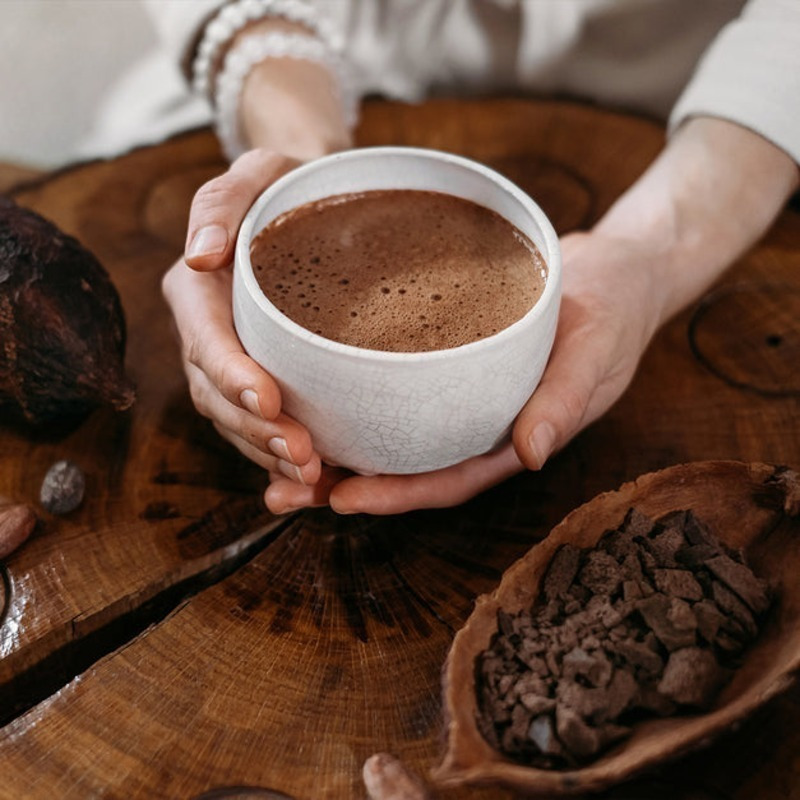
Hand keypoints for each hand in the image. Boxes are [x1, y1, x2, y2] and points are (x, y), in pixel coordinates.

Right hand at [162, 149, 321, 485]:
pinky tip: (317, 482)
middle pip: (218, 396)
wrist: (311, 209)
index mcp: (198, 291)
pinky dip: (282, 460)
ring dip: (270, 456)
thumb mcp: (257, 172)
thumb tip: (201, 255)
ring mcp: (231, 364)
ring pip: (238, 424)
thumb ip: (221, 202)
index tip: (269, 399)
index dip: (231, 374)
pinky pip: (261, 429)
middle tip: (305, 456)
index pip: (206, 339)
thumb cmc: (287, 186)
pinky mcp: (260, 381)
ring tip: (314, 479)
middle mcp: (207, 334)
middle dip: (257, 431)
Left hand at [265, 117, 798, 514]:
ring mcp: (458, 394)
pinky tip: (308, 388)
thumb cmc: (612, 313)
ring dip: (336, 445)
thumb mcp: (596, 352)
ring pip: (390, 431)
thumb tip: (532, 453)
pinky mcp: (445, 360)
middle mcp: (476, 423)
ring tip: (272, 450)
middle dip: (346, 484)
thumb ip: (565, 401)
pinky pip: (393, 383)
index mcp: (511, 437)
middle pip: (406, 465)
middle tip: (283, 491)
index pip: (448, 478)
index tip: (343, 499)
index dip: (398, 495)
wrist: (612, 272)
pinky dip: (352, 392)